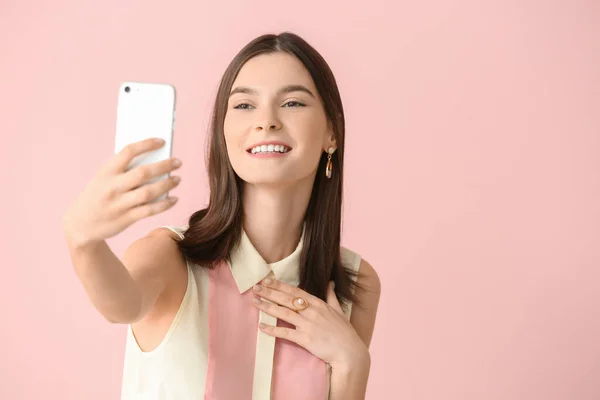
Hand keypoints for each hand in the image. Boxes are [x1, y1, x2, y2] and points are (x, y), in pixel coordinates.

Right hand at [62, 138, 181, 247]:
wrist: (81, 224)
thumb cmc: (98, 195)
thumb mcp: (103, 179)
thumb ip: (123, 171)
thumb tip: (155, 161)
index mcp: (106, 171)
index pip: (128, 152)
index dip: (146, 144)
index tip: (161, 141)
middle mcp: (113, 186)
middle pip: (144, 172)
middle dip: (164, 166)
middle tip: (178, 162)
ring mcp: (120, 203)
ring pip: (149, 192)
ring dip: (167, 184)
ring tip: (177, 179)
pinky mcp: (126, 218)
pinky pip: (150, 210)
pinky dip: (165, 204)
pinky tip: (174, 199)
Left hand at [252, 278, 368, 369]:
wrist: (350, 352)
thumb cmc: (344, 332)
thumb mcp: (338, 310)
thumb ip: (331, 295)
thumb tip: (330, 282)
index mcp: (318, 304)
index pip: (295, 291)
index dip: (280, 285)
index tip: (267, 280)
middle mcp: (311, 312)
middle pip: (286, 299)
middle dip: (269, 292)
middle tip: (255, 287)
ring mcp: (308, 325)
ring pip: (283, 313)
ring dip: (267, 307)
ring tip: (255, 301)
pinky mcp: (305, 339)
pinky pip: (286, 333)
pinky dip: (272, 330)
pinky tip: (261, 327)